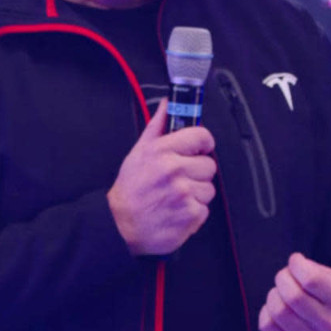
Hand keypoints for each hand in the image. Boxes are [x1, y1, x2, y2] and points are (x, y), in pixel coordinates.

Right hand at [107, 99, 216, 254]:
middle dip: (197, 172)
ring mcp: (184, 193)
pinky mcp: (191, 214)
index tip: (198, 150)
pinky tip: (177, 210)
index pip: (202, 136)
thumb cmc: (130, 189)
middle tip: (179, 179)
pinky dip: (194, 212)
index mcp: (163, 151)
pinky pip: (205, 209)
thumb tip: (167, 104)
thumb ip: (156, 126)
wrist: (121, 226)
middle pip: (209, 165)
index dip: (202, 143)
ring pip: (209, 188)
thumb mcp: (139, 152)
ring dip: (196, 193)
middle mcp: (175, 170)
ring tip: (176, 196)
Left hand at [258, 253, 330, 330]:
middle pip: (293, 297)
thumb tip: (294, 263)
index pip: (310, 279)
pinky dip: (266, 312)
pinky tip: (276, 308)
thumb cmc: (319, 289)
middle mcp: (327, 322)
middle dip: (282, 278)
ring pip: (279, 311)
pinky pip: (267, 325)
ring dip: (273, 295)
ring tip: (280, 292)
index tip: (296, 261)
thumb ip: (309, 267)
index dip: (296, 264)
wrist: (322, 314)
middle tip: (285, 275)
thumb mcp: (324, 273)